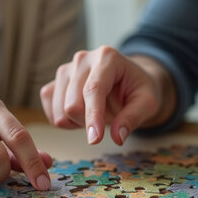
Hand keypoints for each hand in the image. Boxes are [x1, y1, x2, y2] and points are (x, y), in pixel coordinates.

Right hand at [40, 46, 170, 144]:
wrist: (129, 81)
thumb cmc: (138, 90)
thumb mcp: (148, 103)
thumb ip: (133, 118)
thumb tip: (118, 137)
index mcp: (107, 57)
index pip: (93, 89)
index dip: (92, 116)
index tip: (95, 140)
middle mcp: (82, 59)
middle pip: (72, 103)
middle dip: (87, 123)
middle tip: (106, 122)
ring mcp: (65, 69)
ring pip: (59, 109)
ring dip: (76, 122)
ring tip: (95, 115)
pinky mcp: (55, 81)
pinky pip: (49, 107)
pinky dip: (63, 120)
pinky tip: (80, 116)